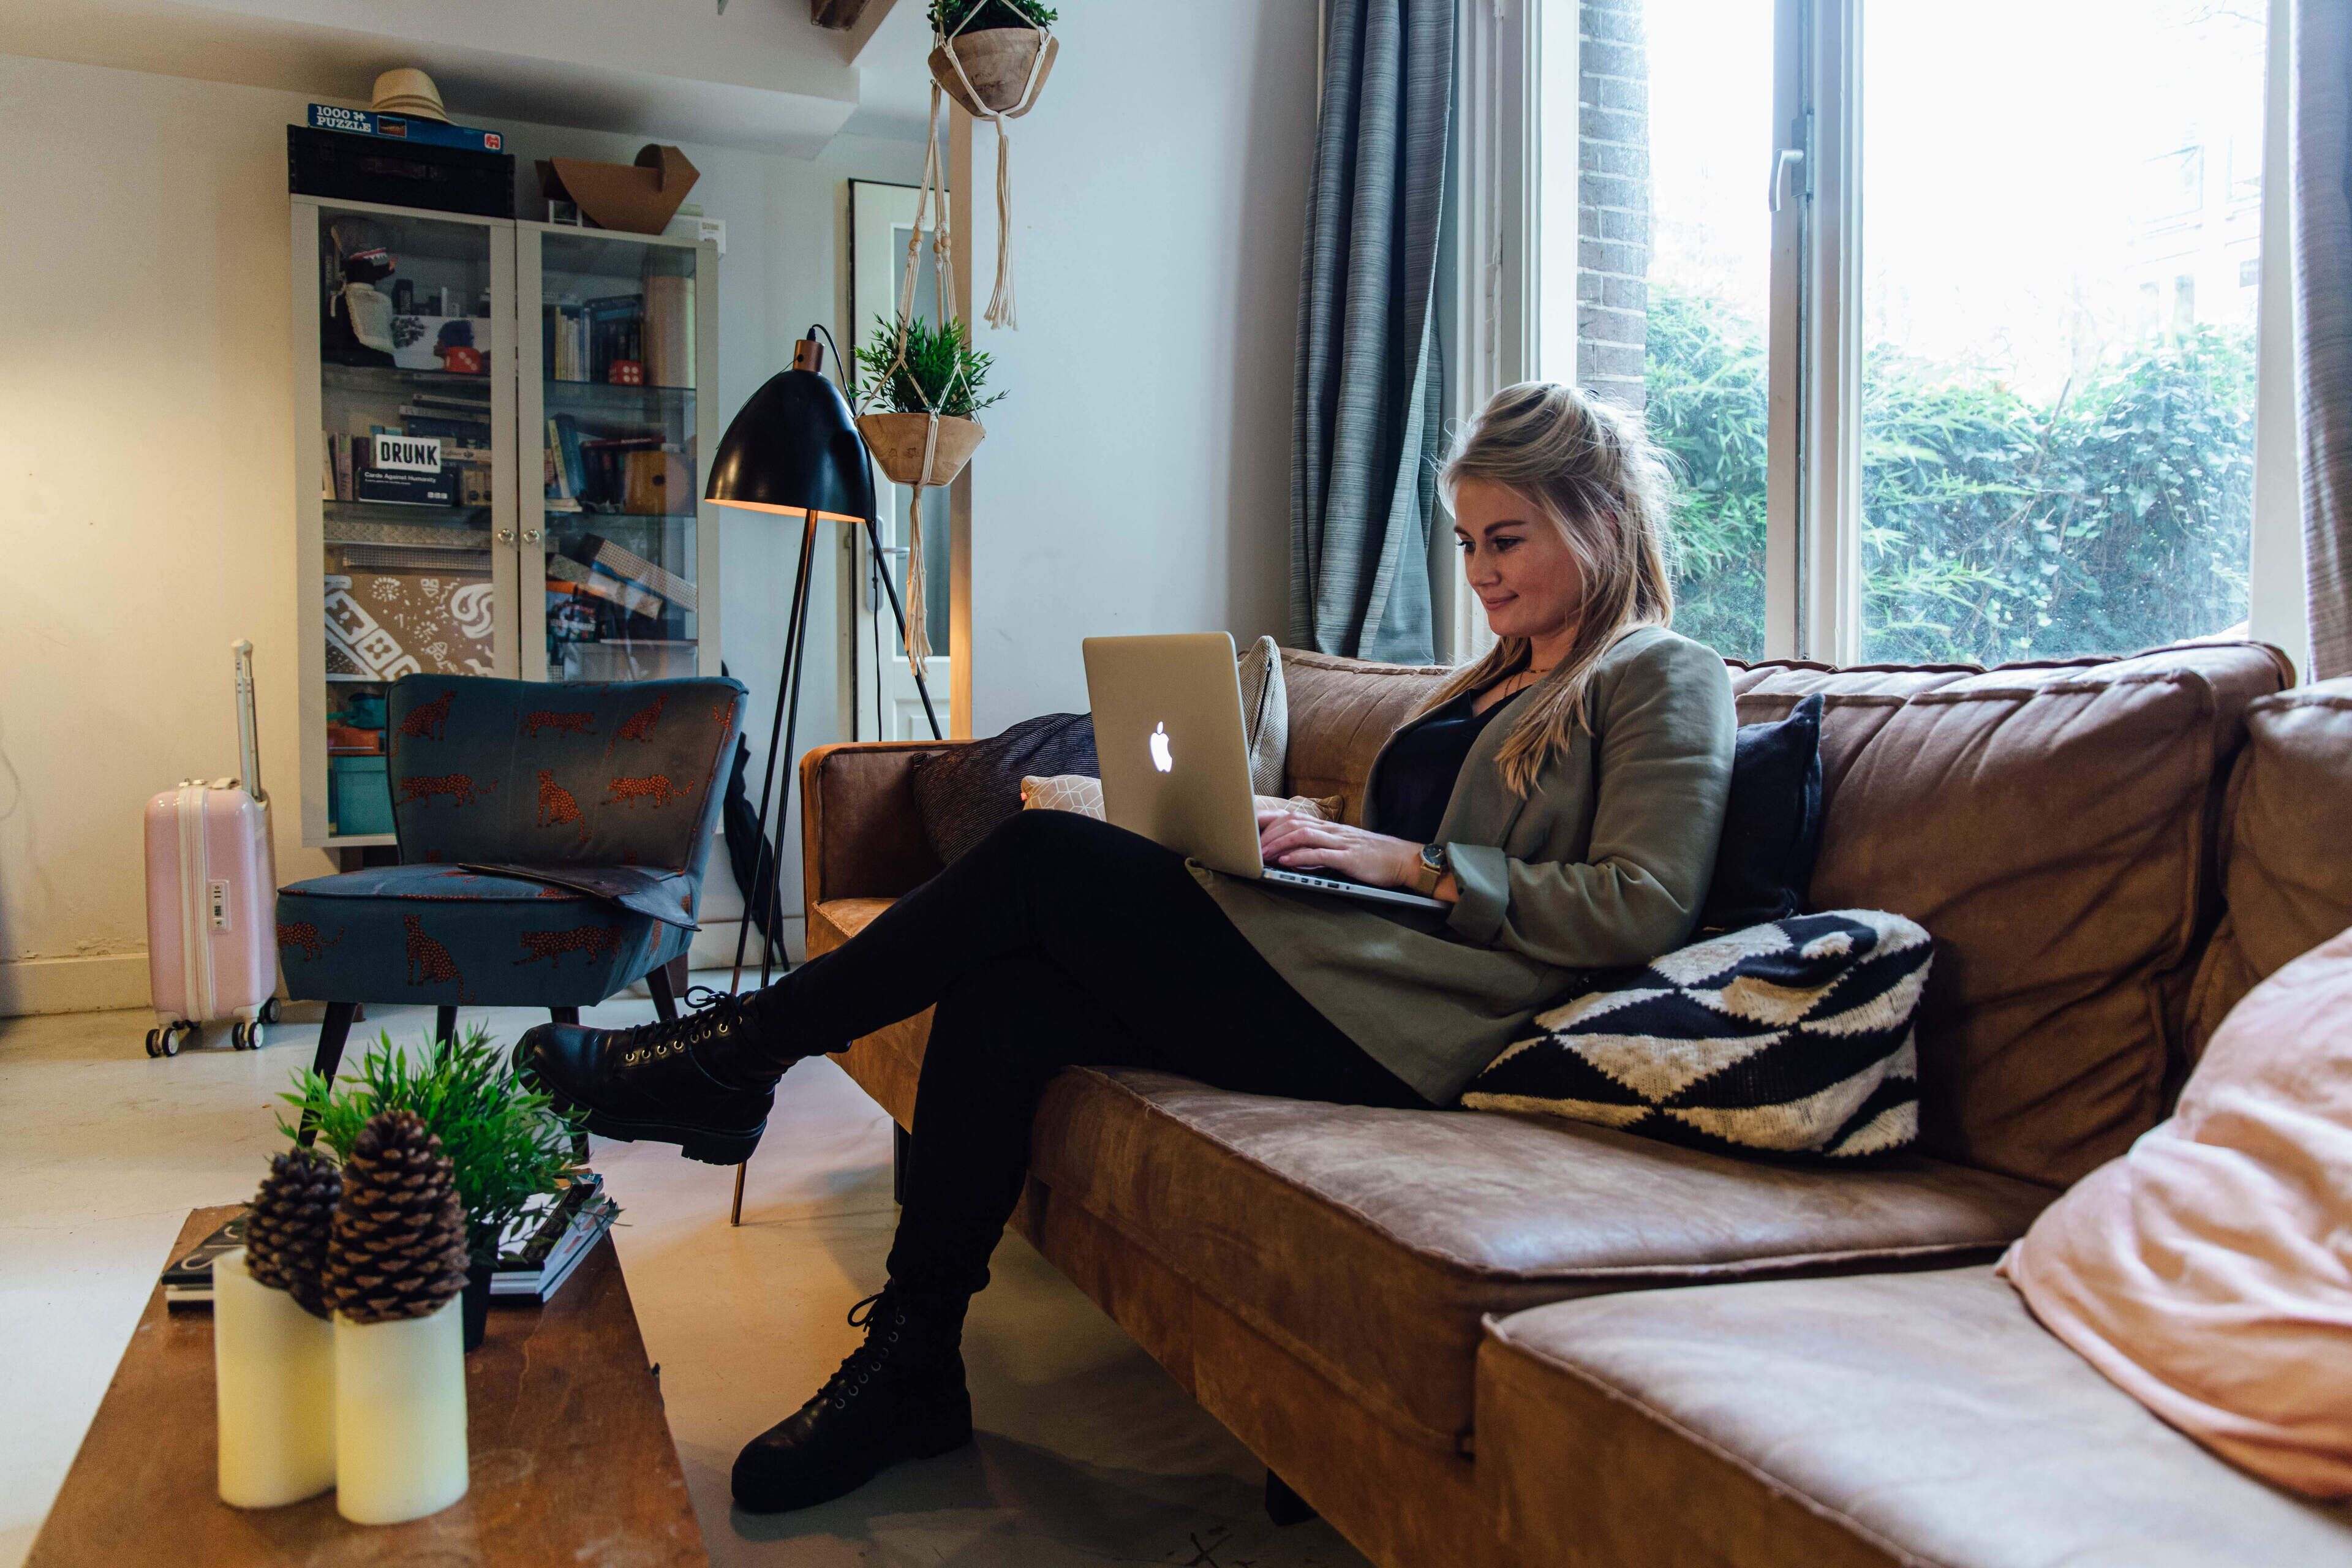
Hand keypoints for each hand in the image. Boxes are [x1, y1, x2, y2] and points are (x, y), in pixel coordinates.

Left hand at [1256, 808, 1423, 889]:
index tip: (1248, 825)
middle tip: (1249, 845)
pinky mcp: (1348, 857)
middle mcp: (1331, 830)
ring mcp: (1339, 842)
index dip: (1269, 819)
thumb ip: (1318, 848)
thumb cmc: (1372, 856)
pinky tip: (1285, 862)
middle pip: (1292, 822)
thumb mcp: (1341, 847)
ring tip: (1262, 854)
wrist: (1403, 859)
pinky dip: (1300, 857)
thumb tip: (1292, 856)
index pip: (1292, 816)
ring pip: (1303, 835)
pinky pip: (1320, 854)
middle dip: (1268, 833)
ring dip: (1279, 844)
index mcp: (1328, 827)